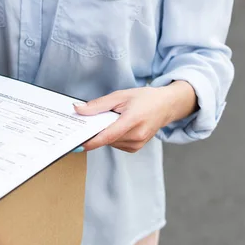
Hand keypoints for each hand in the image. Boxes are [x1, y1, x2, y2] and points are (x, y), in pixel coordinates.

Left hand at [73, 81, 197, 152]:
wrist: (166, 106)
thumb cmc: (145, 99)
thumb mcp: (120, 96)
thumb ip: (98, 105)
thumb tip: (78, 109)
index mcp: (133, 120)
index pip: (107, 136)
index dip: (91, 141)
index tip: (77, 143)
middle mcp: (137, 135)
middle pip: (106, 139)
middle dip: (96, 131)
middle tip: (93, 120)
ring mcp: (137, 144)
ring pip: (110, 142)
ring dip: (105, 133)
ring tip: (113, 120)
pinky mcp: (136, 148)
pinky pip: (116, 144)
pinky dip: (112, 137)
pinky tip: (119, 126)